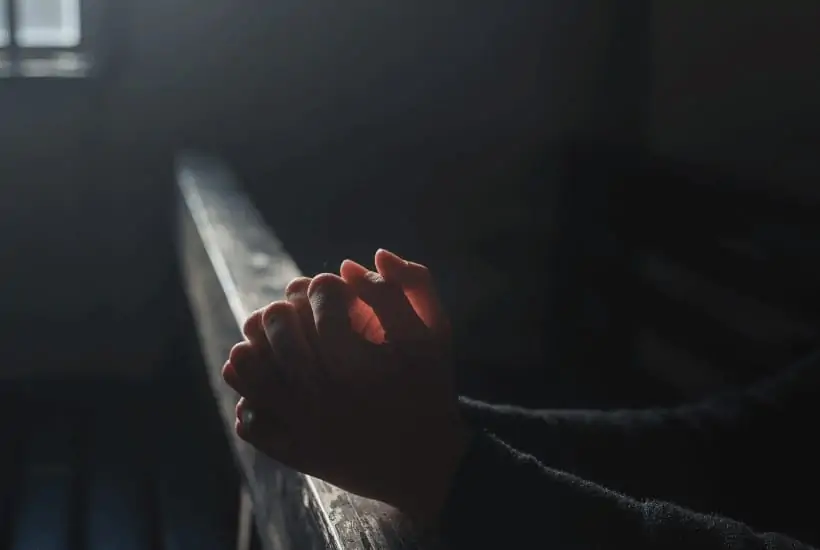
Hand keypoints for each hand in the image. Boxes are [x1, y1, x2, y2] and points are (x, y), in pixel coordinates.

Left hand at [222, 250, 469, 525]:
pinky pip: (252, 422)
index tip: (327, 285)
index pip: (321, 300)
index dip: (321, 284)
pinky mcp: (296, 455)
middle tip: (294, 307)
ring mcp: (306, 427)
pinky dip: (249, 399)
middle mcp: (327, 395)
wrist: (426, 464)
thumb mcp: (435, 335)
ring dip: (255, 345)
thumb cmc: (430, 390)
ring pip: (253, 371)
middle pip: (279, 328)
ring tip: (270, 338)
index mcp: (360, 360)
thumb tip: (359, 260)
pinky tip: (267, 383)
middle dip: (285, 307)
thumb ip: (410, 287)